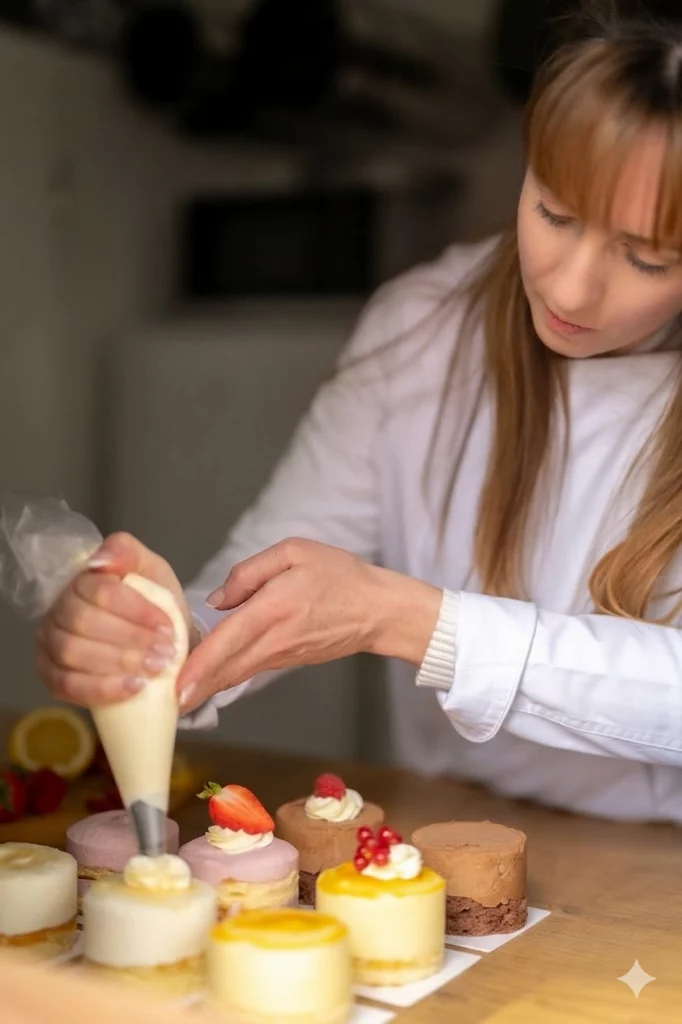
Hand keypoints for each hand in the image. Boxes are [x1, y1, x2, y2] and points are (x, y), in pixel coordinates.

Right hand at [37, 532, 195, 707]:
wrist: (159, 641)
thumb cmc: (153, 604)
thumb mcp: (151, 569)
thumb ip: (127, 551)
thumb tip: (98, 561)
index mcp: (82, 581)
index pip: (101, 592)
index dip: (136, 610)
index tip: (167, 627)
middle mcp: (58, 611)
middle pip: (84, 623)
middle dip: (130, 639)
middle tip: (165, 652)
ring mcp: (50, 644)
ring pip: (73, 654)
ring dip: (118, 663)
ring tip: (154, 669)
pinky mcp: (51, 676)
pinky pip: (66, 685)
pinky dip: (102, 688)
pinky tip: (133, 687)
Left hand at [176, 537, 441, 712]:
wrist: (378, 610)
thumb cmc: (339, 575)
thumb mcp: (296, 552)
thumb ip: (250, 571)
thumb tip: (216, 600)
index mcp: (275, 608)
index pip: (230, 640)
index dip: (201, 666)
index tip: (178, 690)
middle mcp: (275, 639)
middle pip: (225, 670)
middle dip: (192, 691)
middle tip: (158, 705)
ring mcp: (280, 656)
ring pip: (233, 675)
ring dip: (202, 687)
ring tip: (169, 696)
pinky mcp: (284, 662)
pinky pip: (246, 670)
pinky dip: (221, 678)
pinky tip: (200, 679)